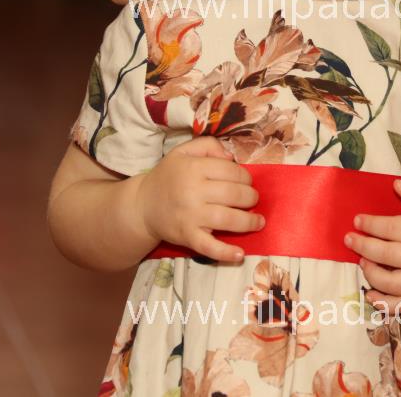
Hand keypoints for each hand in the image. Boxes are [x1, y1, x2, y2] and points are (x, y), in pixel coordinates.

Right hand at [135, 136, 262, 262]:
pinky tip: (240, 254)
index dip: (245, 177)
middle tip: (252, 200)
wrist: (142, 205)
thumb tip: (231, 157)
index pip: (232, 171)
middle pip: (234, 194)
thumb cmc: (168, 177)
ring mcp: (190, 216)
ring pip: (228, 219)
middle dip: (251, 197)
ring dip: (249, 221)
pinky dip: (225, 253)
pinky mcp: (187, 237)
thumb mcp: (184, 152)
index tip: (246, 182)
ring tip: (259, 221)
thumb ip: (208, 145)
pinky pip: (209, 247)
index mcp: (194, 168)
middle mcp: (193, 191)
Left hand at [344, 177, 400, 314]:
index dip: (371, 224)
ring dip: (370, 272)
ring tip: (362, 260)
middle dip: (363, 246)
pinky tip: (370, 293)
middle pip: (386, 254)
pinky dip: (382, 303)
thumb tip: (395, 184)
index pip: (392, 228)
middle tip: (349, 239)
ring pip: (390, 283)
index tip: (357, 221)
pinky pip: (400, 306)